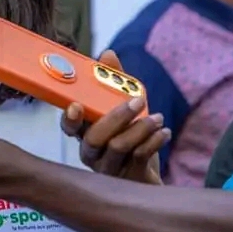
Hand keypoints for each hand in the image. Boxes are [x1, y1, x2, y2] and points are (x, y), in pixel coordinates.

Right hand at [60, 50, 169, 184]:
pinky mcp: (128, 177)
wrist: (148, 173)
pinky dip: (153, 141)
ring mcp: (108, 167)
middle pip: (94, 137)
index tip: (76, 105)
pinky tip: (164, 132)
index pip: (69, 127)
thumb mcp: (123, 106)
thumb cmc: (130, 138)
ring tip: (158, 118)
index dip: (69, 117)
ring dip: (140, 128)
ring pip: (117, 146)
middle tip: (137, 101)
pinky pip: (138, 157)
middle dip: (115, 117)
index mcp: (85, 133)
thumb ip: (114, 81)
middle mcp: (91, 152)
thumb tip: (107, 54)